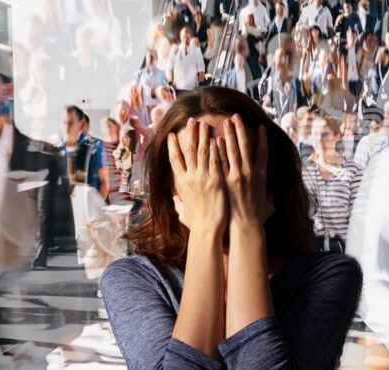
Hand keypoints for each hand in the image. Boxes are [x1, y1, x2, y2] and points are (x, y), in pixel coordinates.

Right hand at [168, 118, 227, 232]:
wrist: (208, 230)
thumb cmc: (197, 224)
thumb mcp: (184, 213)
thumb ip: (179, 204)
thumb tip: (175, 201)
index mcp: (182, 184)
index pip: (174, 160)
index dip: (172, 146)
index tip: (170, 135)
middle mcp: (191, 178)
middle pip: (189, 151)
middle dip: (190, 134)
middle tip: (191, 120)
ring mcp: (204, 178)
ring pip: (203, 152)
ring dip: (204, 136)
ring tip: (205, 123)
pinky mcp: (217, 181)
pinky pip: (216, 160)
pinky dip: (216, 148)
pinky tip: (218, 138)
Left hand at [220, 114, 272, 225]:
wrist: (245, 227)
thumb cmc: (258, 218)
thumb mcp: (268, 204)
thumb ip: (268, 195)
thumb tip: (270, 192)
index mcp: (262, 175)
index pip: (263, 151)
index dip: (262, 137)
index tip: (260, 126)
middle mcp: (250, 172)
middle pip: (246, 145)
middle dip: (240, 129)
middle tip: (236, 116)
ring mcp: (237, 176)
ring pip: (232, 150)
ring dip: (229, 134)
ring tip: (225, 122)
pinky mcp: (225, 181)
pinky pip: (220, 162)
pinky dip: (218, 150)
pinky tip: (214, 140)